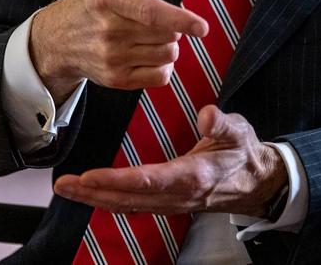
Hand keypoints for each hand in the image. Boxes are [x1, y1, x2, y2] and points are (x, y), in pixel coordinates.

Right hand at [30, 0, 207, 101]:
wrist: (59, 40)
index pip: (149, 12)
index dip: (179, 18)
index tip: (202, 26)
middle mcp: (108, 30)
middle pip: (168, 34)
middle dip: (174, 26)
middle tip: (157, 19)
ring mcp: (111, 58)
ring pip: (168, 54)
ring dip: (169, 44)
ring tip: (151, 34)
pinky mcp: (117, 79)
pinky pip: (160, 76)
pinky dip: (163, 65)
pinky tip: (148, 52)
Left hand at [53, 106, 286, 216]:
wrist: (257, 182)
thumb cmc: (244, 153)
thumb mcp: (239, 132)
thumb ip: (222, 124)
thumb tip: (206, 115)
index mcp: (193, 176)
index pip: (148, 180)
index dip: (117, 179)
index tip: (90, 175)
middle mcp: (178, 195)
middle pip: (128, 198)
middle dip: (94, 192)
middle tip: (63, 184)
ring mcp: (172, 203)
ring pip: (127, 205)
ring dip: (96, 198)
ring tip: (68, 189)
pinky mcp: (169, 203)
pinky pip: (134, 205)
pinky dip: (110, 201)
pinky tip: (94, 195)